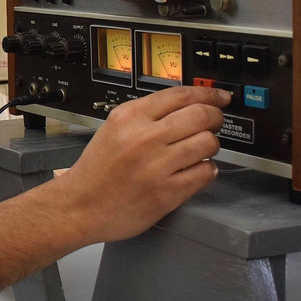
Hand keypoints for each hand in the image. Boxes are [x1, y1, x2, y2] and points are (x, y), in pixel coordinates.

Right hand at [62, 86, 229, 242]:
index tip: (220, 97)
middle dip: (216, 117)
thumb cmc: (97, 171)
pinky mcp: (167, 193)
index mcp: (129, 117)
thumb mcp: (114, 129)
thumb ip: (146, 115)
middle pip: (200, 115)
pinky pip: (205, 172)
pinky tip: (196, 169)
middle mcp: (144, 138)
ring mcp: (157, 166)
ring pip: (208, 143)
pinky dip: (207, 169)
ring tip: (202, 150)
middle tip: (216, 122)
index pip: (181, 95)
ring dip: (211, 145)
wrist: (80, 206)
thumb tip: (185, 105)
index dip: (208, 93)